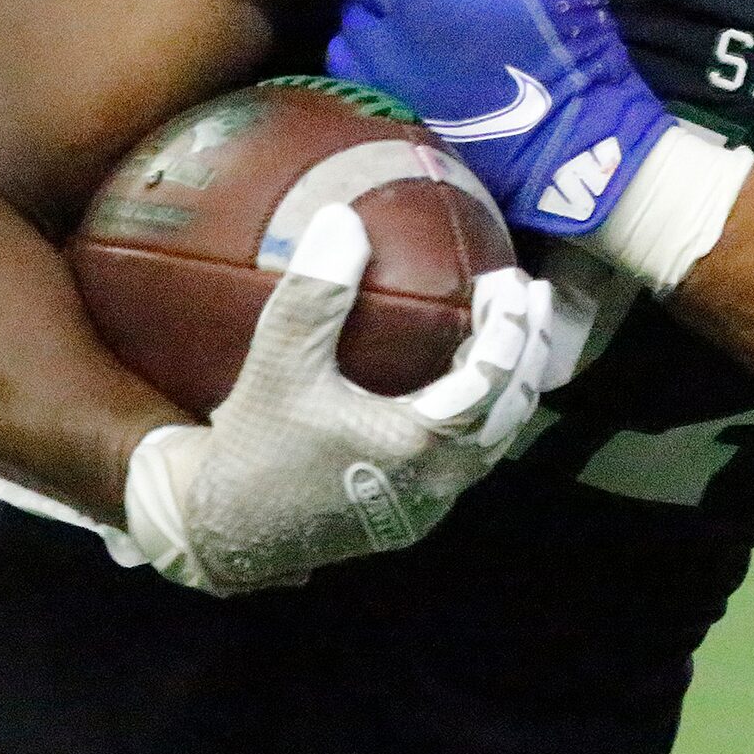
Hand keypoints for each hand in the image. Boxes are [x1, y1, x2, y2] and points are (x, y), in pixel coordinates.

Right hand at [122, 202, 553, 593]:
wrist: (221, 535)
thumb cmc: (253, 449)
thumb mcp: (279, 365)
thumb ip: (314, 295)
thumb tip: (344, 218)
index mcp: (418, 447)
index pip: (493, 378)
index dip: (510, 325)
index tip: (510, 278)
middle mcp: (438, 482)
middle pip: (513, 408)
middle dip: (529, 347)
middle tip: (531, 292)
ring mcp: (430, 503)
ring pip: (498, 436)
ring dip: (513, 380)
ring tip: (516, 328)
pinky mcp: (414, 513)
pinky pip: (471, 454)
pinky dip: (486, 409)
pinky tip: (471, 376)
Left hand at [330, 0, 752, 290]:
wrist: (581, 154)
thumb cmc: (570, 62)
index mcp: (419, 11)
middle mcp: (390, 56)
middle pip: (352, 20)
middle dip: (371, 10)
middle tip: (405, 8)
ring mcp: (392, 101)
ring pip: (346, 63)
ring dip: (363, 50)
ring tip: (396, 47)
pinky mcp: (404, 138)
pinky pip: (363, 104)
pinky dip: (373, 90)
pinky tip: (406, 88)